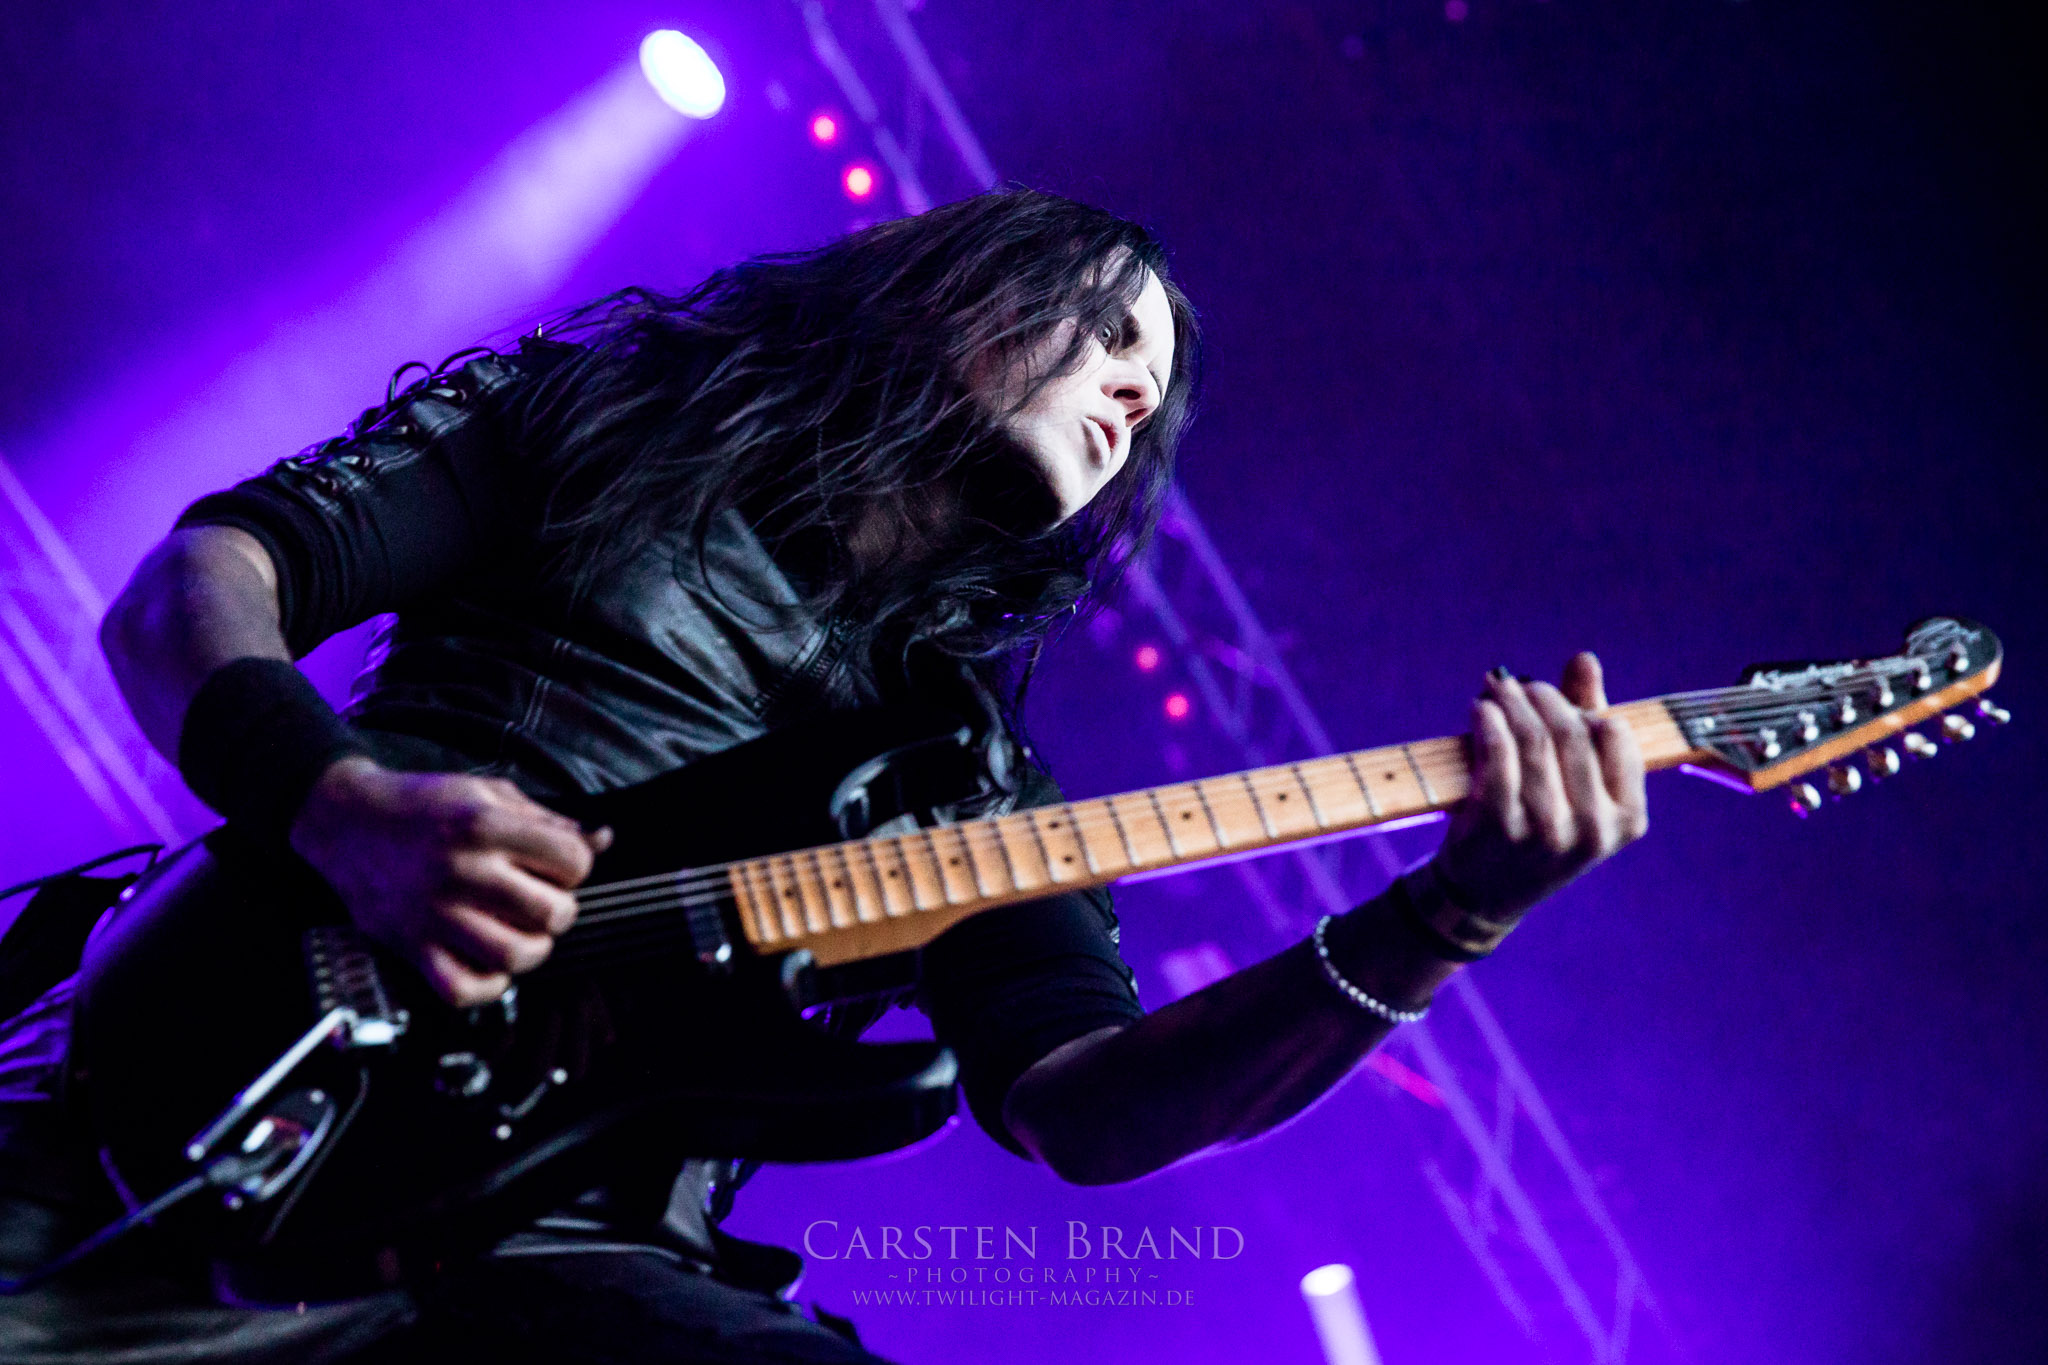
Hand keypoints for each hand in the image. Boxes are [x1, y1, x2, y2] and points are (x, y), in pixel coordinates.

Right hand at [290, 756, 611, 1006]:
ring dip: (533, 949)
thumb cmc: (424, 805)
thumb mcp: (489, 794)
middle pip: (552, 913)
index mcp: (485, 825)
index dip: (575, 866)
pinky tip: (490, 962)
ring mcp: (434, 912)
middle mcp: (461, 870)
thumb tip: (603, 840)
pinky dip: (489, 985)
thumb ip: (549, 819)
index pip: (573, 861)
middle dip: (561, 909)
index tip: (556, 866)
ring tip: (521, 931)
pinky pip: (463, 989)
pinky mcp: (411, 945)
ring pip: (515, 955)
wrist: (347, 820)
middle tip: (541, 902)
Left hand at [1431, 652, 1647, 924]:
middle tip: (1519, 685)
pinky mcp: (1499, 826)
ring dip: (1511, 702)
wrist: (1485, 893)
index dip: (1582, 706)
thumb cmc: (1538, 829)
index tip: (1556, 697)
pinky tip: (1480, 709)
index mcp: (1627, 820)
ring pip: (1532, 739)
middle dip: (1542, 696)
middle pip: (1570, 732)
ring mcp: (1545, 830)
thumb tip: (1584, 660)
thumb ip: (1586, 721)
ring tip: (1496, 687)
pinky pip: (1497, 755)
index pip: (1614, 735)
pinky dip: (1488, 722)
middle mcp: (1592, 829)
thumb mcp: (1576, 788)